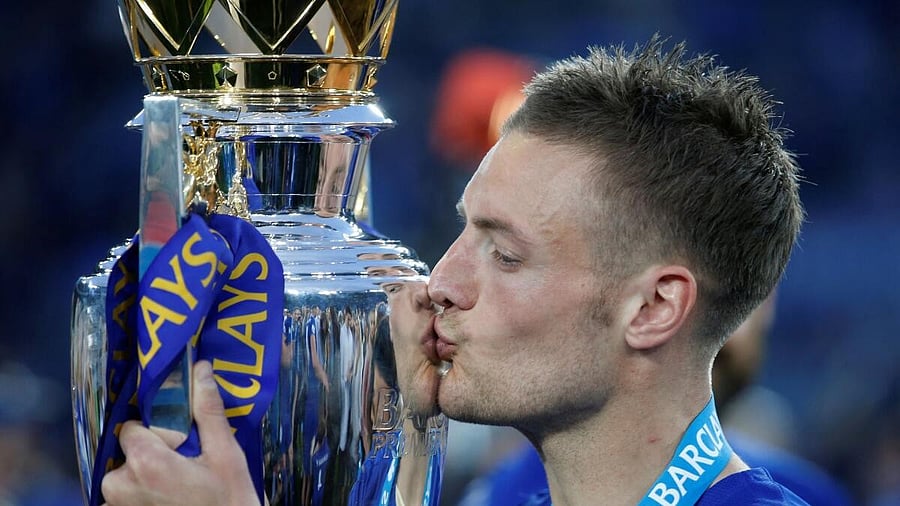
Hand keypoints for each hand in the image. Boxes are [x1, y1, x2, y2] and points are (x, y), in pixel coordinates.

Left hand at [101, 361, 259, 505]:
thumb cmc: (229, 502)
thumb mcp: (225, 454)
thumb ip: (207, 410)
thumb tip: (200, 369)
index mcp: (145, 462)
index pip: (134, 427)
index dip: (159, 432)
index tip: (183, 445)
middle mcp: (121, 486)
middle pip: (128, 451)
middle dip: (153, 454)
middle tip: (187, 467)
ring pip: (126, 476)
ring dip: (148, 475)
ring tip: (182, 486)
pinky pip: (126, 498)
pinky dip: (144, 495)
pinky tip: (173, 499)